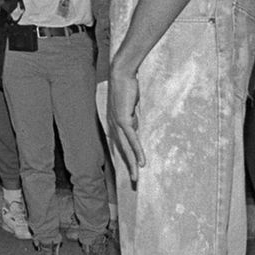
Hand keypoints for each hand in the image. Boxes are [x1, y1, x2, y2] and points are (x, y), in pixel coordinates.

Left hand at [108, 63, 144, 183]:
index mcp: (114, 123)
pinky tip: (142, 162)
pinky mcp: (123, 120)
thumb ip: (132, 118)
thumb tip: (135, 128)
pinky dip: (137, 152)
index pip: (121, 145)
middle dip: (128, 166)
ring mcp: (117, 124)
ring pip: (126, 149)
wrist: (121, 74)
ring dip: (132, 164)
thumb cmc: (127, 87)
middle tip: (133, 181)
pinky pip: (132, 140)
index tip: (132, 170)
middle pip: (122, 151)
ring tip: (136, 178)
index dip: (127, 158)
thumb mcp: (131, 107)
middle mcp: (113, 126)